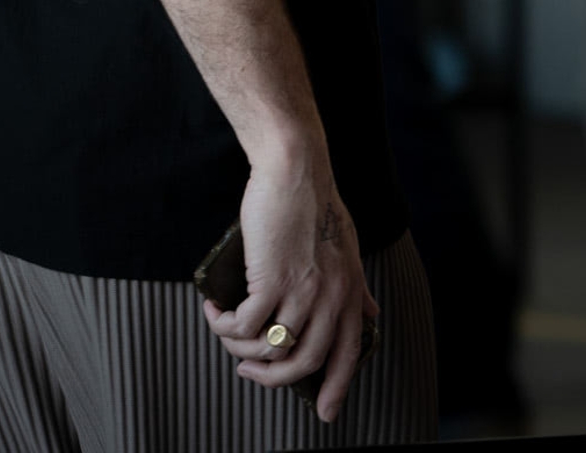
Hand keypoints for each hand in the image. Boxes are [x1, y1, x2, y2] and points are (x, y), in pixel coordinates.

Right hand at [203, 145, 378, 418]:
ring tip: (226, 336)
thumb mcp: (349, 248)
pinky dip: (224, 326)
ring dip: (240, 349)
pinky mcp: (270, 280)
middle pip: (303, 362)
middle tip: (250, 372)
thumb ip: (357, 285)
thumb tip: (371, 313)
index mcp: (350, 293)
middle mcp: (330, 299)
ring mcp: (301, 291)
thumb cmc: (318, 204)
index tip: (325, 414)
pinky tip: (214, 312)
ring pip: (269, 347)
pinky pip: (243, 324)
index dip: (336, 389)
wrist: (295, 170)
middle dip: (272, 377)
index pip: (347, 355)